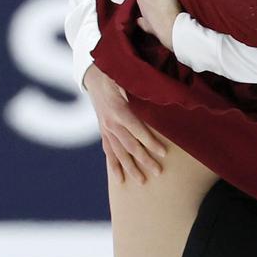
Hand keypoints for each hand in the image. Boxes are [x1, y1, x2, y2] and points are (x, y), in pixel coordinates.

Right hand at [84, 62, 167, 183]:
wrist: (93, 77)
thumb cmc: (115, 75)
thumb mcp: (126, 77)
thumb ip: (138, 85)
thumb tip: (157, 91)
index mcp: (119, 110)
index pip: (137, 130)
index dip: (150, 142)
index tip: (163, 153)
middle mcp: (111, 123)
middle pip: (130, 146)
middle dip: (144, 160)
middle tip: (158, 172)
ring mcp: (106, 130)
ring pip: (119, 153)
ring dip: (131, 168)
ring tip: (142, 181)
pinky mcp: (104, 133)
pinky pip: (109, 152)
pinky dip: (114, 166)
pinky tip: (120, 179)